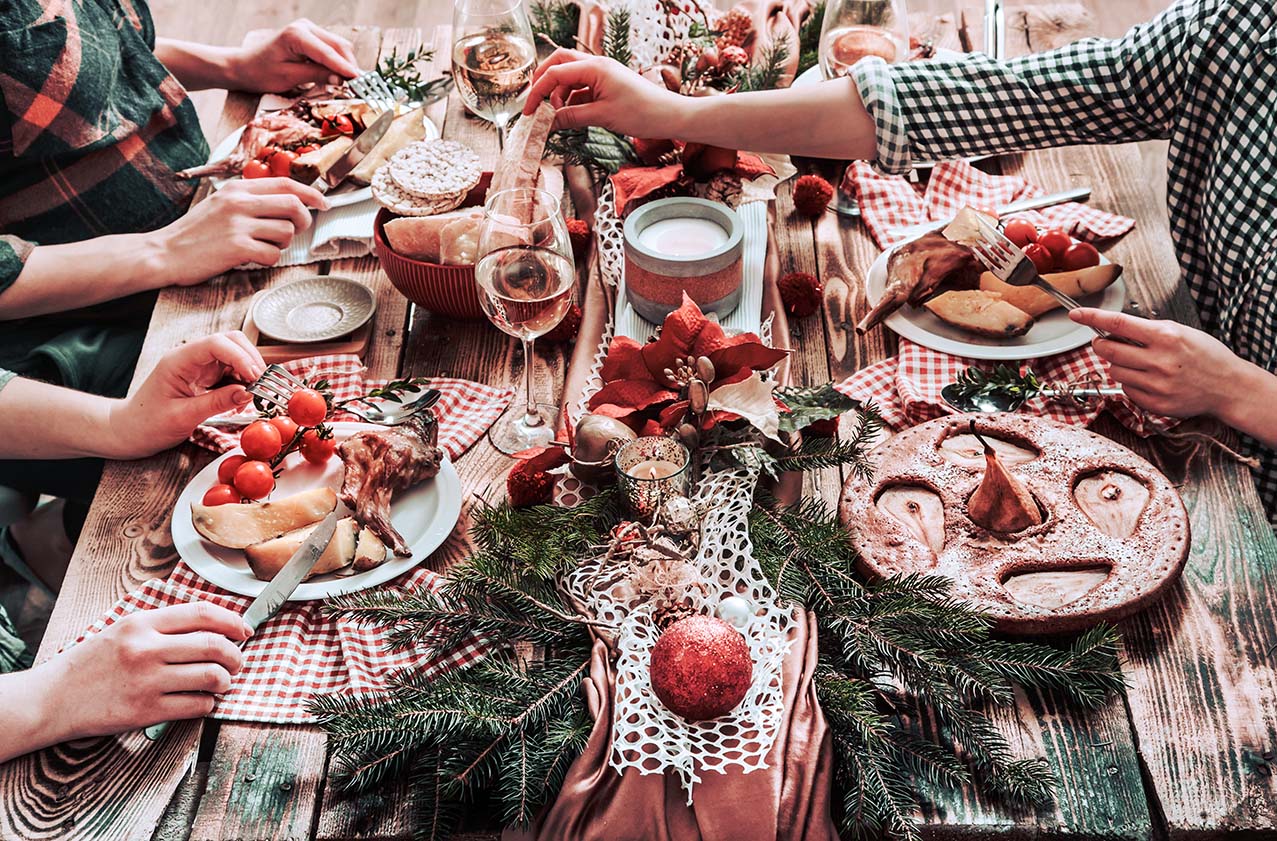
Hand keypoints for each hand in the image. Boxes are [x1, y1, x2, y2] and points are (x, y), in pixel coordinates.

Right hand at [35, 602, 250, 741]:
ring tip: (222, 683)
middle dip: (236, 655)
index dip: (232, 621)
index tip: (244, 630)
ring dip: (226, 681)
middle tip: (237, 662)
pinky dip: (208, 704)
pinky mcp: (147, 711)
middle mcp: (147, 649)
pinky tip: (202, 701)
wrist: (52, 699)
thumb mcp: (123, 629)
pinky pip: (197, 706)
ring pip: (212, 676)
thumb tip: (212, 627)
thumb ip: (162, 626)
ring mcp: (148, 681)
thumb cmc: (90, 665)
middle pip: (215, 645)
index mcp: (142, 623)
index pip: (203, 613)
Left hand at [106, 332, 265, 458]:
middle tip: (261, 384)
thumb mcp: (183, 416)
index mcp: (179, 360)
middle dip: (250, 359)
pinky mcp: (205, 377)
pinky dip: (243, 383)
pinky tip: (242, 399)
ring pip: (235, 355)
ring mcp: (199, 366)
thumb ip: (217, 403)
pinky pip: (231, 372)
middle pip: (230, 342)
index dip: (240, 357)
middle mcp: (191, 358)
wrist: (130, 431)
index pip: (217, 344)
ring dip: (249, 372)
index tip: (255, 378)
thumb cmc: (148, 424)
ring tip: (252, 395)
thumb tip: (247, 393)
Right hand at [152, 179, 326, 285]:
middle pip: (293, 205)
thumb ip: (249, 200)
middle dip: (304, 220)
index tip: (323, 203)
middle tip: (296, 231)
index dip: (311, 193)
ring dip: (282, 244)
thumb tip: (287, 204)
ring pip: (287, 232)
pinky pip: (273, 254)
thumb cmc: (194, 233)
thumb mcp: (220, 204)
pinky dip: (269, 260)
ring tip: (263, 246)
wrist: (164, 252)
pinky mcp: (237, 247)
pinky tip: (252, 258)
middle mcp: (239, 202)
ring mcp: (238, 224)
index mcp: (237, 188)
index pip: (285, 183)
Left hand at [227, 20, 359, 92]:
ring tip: (350, 84)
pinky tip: (340, 76)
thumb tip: (340, 79)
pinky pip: (331, 49)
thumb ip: (316, 75)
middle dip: (350, 66)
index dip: (345, 68)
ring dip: (345, 64)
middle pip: (338, 46)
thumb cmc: (261, 72)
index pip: (328, 53)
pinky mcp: (310, 37)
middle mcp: (304, 27)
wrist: (244, 66)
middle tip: (359, 86)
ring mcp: (308, 30)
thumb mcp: (289, 77)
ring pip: (338, 47)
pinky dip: (338, 62)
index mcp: (296, 35)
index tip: (359, 81)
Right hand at [524, 48, 688, 135]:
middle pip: (560, 64)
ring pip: (570, 77)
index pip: (555, 72)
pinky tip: (570, 116)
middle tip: (536, 104)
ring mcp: (603, 74)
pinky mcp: (608, 85)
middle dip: (544, 82)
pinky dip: (572, 100)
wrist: (670, 116)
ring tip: (556, 116)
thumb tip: (547, 122)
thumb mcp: (602, 117)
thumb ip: (571, 117)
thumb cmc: (642, 113)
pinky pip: (582, 88)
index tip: (529, 112)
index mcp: (595, 67)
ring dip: (559, 94)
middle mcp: (597, 65)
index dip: (538, 92)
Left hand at [1070, 308, 1252, 417]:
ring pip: (1114, 371)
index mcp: (1166, 337)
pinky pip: (1126, 390)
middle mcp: (1159, 360)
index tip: (1075, 314)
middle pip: (1107, 350)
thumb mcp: (1181, 332)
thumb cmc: (1205, 356)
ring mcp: (1156, 384)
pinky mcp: (1154, 403)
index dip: (1092, 318)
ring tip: (1140, 363)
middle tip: (1105, 342)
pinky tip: (1150, 380)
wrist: (1228, 387)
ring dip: (1119, 365)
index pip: (1118, 323)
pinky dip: (1131, 383)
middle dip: (1101, 344)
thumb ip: (1148, 331)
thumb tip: (1115, 330)